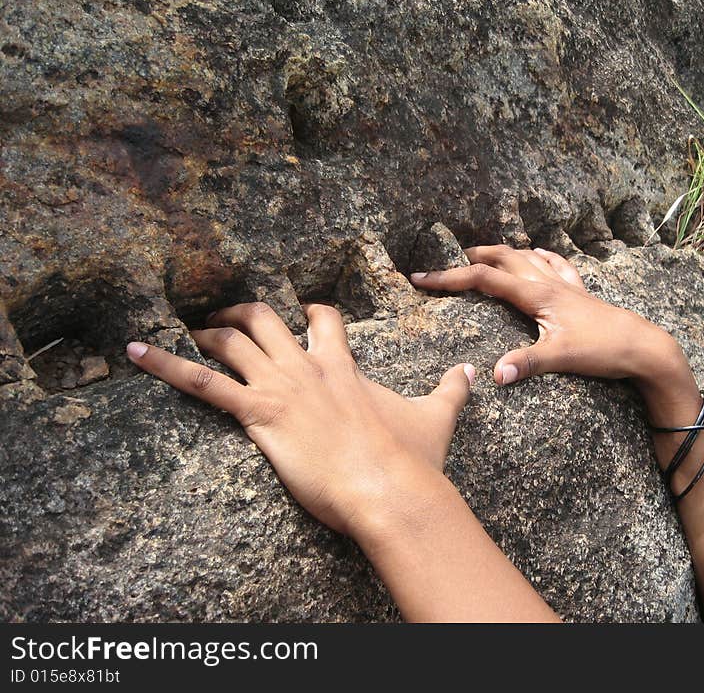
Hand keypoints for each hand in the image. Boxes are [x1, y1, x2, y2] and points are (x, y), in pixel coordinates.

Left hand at [126, 302, 475, 537]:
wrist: (388, 487)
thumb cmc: (409, 457)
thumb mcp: (435, 416)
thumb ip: (451, 389)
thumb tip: (473, 372)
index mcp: (343, 364)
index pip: (321, 318)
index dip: (306, 311)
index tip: (296, 313)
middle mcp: (308, 365)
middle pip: (263, 318)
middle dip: (240, 314)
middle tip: (225, 320)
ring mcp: (280, 386)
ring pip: (229, 341)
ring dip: (204, 333)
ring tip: (185, 333)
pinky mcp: (258, 413)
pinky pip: (202, 383)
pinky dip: (165, 365)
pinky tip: (135, 352)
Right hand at [411, 245, 688, 392]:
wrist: (644, 347)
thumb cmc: (604, 349)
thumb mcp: (561, 358)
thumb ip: (525, 363)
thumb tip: (493, 375)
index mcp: (537, 295)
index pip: (484, 280)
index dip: (449, 278)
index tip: (421, 278)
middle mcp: (548, 283)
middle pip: (503, 259)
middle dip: (471, 258)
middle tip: (446, 262)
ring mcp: (566, 286)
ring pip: (527, 258)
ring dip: (502, 253)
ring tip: (483, 254)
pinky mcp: (580, 294)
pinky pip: (557, 265)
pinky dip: (542, 257)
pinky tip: (541, 253)